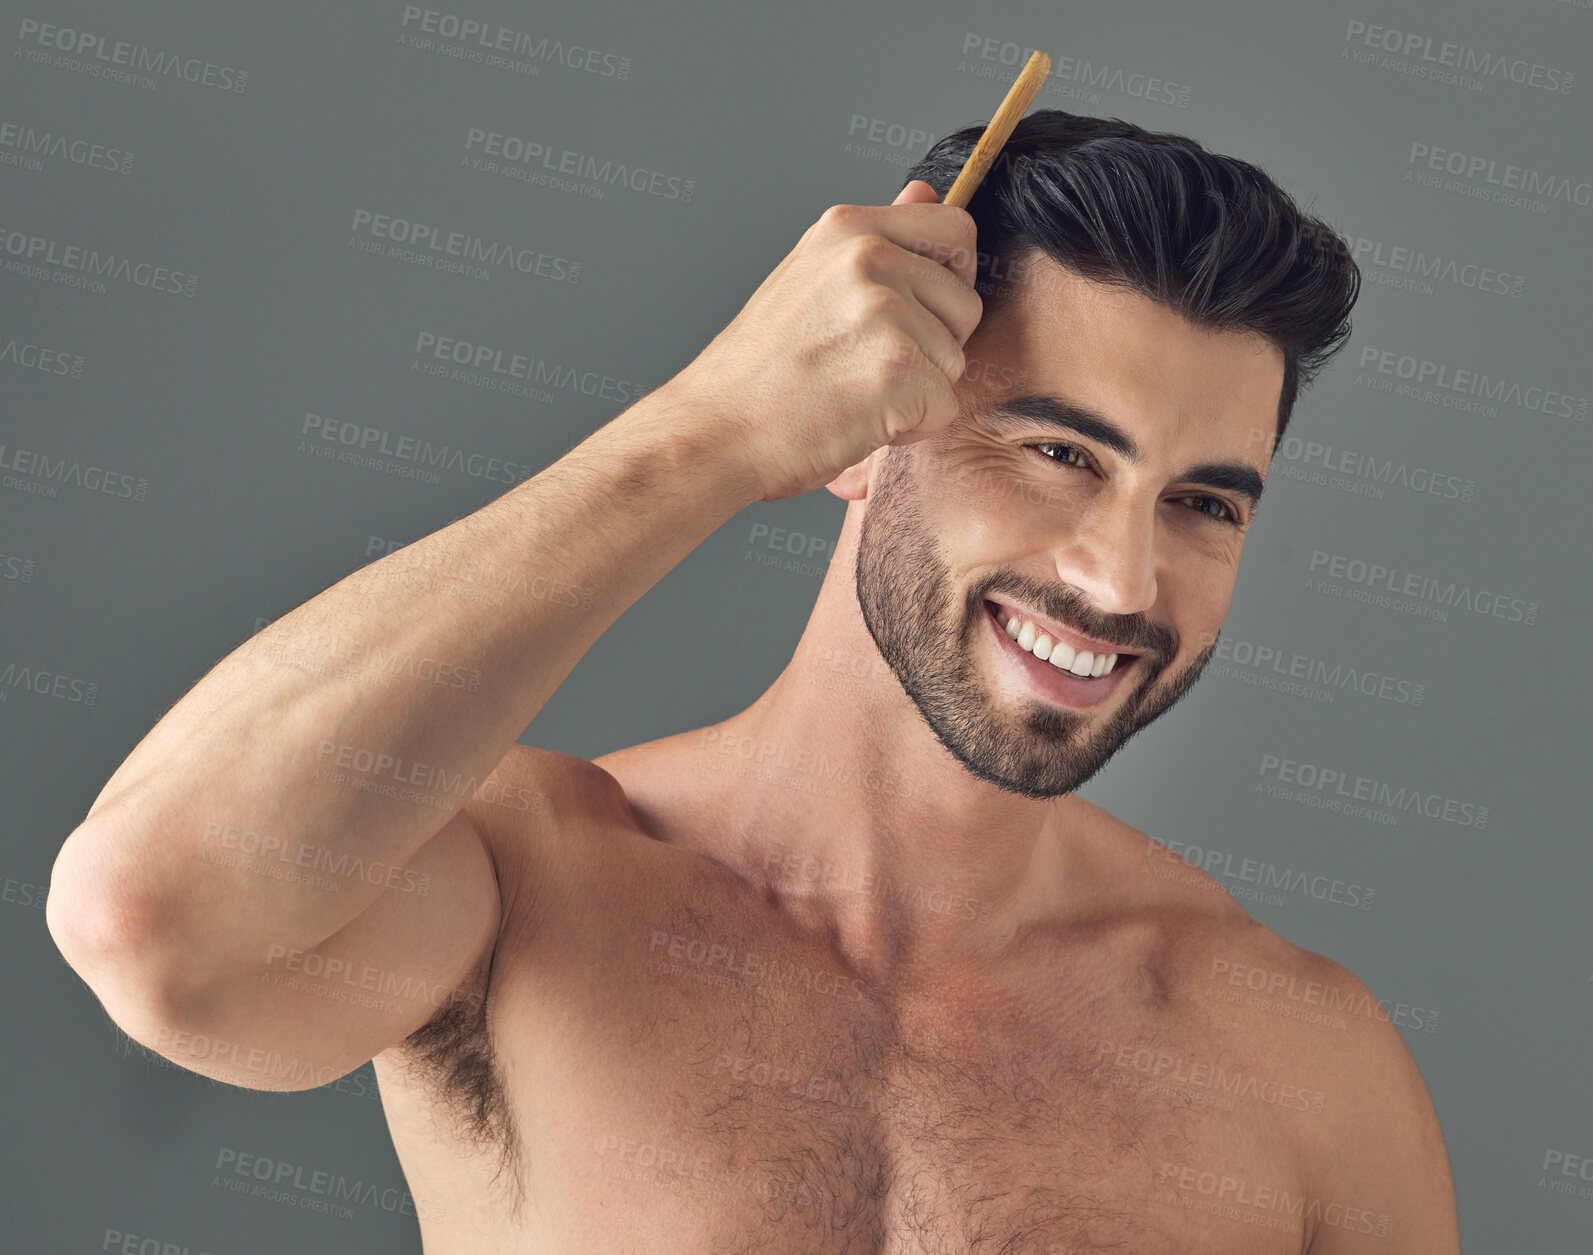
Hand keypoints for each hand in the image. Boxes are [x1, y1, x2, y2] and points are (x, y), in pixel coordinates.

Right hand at [661, 180, 982, 502]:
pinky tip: (859, 421)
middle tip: (865, 367)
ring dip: (917, 392)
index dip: (949, 280)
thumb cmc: (757, 372)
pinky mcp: (898, 368)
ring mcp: (884, 311)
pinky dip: (910, 429)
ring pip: (955, 362)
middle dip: (933, 346)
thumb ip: (879, 238)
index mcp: (849, 228)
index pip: (955, 230)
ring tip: (853, 395)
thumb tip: (926, 190)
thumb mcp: (810, 278)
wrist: (715, 431)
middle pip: (964, 304)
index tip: (914, 314)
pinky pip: (944, 407)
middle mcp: (869, 258)